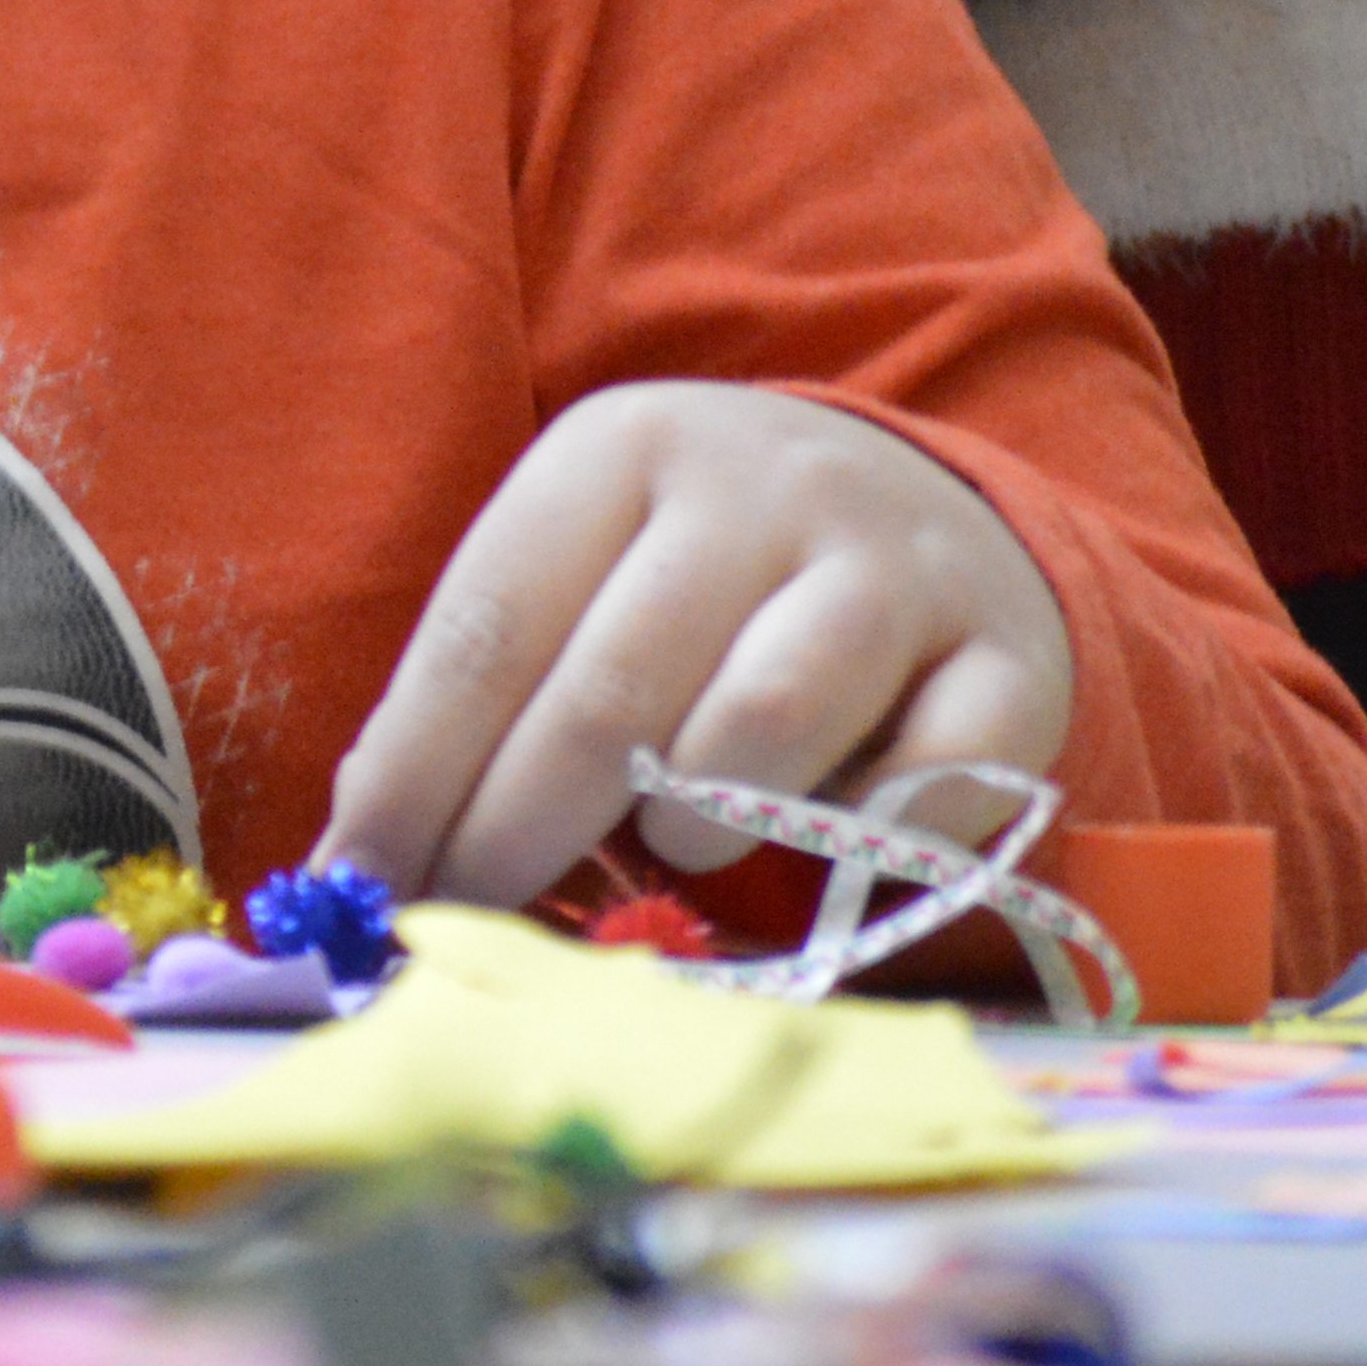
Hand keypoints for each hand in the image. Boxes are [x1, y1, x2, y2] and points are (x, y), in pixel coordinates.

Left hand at [320, 382, 1074, 905]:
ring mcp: (891, 566)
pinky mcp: (1009, 656)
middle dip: (514, 831)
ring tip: (672, 840)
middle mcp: (757, 486)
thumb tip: (358, 857)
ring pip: (754, 736)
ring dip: (689, 829)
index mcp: (620, 449)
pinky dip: (850, 844)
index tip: (359, 880)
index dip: (413, 771)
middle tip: (468, 916)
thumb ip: (483, 692)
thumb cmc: (700, 576)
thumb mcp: (582, 574)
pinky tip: (820, 834)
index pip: (487, 625)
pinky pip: (917, 793)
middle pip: (606, 694)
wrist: (926, 508)